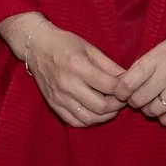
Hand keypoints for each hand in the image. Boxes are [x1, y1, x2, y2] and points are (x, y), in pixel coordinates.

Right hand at [0, 12, 126, 126]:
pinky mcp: (53, 104)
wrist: (36, 47)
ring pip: (89, 118)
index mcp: (78, 66)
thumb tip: (129, 79)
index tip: (128, 87)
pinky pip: (75, 122)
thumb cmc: (65, 44)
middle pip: (101, 106)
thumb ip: (110, 66)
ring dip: (105, 116)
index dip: (124, 90)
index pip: (109, 86)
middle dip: (117, 105)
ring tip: (110, 106)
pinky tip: (95, 112)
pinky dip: (89, 120)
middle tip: (121, 99)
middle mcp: (67, 84)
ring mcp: (59, 97)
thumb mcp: (90, 48)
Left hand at [120, 12, 165, 124]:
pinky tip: (165, 111)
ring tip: (152, 103)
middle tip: (138, 98)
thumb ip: (147, 62)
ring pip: (153, 110)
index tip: (122, 93)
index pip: (127, 83)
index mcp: (156, 57)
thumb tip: (128, 80)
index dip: (120, 92)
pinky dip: (165, 118)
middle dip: (134, 101)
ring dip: (149, 110)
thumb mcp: (165, 44)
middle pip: (138, 100)